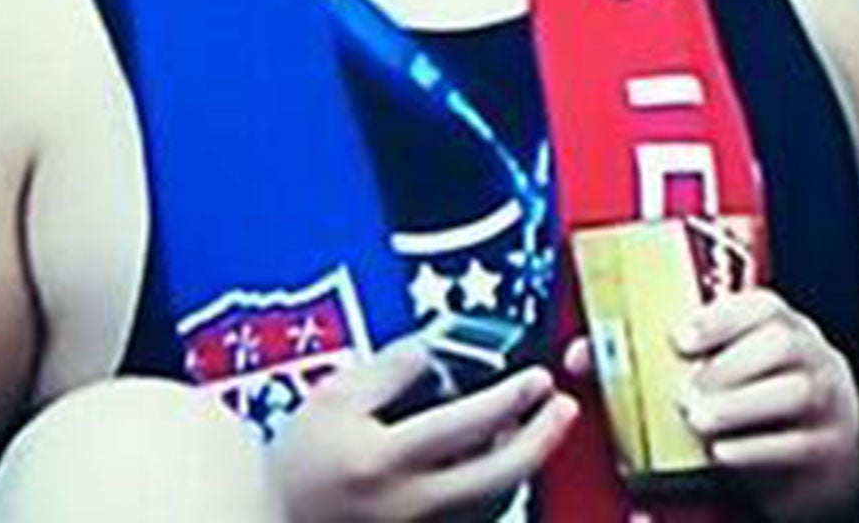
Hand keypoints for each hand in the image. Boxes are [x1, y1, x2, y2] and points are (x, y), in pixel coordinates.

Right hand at [270, 334, 578, 521]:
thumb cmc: (296, 466)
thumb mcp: (330, 401)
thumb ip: (389, 371)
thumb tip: (437, 352)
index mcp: (381, 462)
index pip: (466, 426)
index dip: (511, 398)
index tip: (535, 378)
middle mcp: (406, 506)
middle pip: (497, 477)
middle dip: (542, 439)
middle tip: (563, 407)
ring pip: (493, 504)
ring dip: (524, 466)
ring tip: (539, 428)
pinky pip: (475, 520)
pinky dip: (496, 492)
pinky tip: (500, 464)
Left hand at [568, 289, 858, 520]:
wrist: (819, 463)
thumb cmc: (759, 409)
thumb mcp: (723, 376)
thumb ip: (659, 362)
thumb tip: (585, 353)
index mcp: (783, 329)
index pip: (762, 304)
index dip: (720, 316)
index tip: (681, 337)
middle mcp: (810, 358)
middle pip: (781, 343)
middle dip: (727, 365)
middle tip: (685, 391)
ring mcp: (826, 403)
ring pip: (795, 391)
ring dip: (739, 405)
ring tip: (699, 420)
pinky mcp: (825, 450)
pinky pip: (795, 445)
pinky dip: (753, 449)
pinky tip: (722, 453)